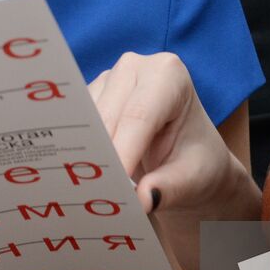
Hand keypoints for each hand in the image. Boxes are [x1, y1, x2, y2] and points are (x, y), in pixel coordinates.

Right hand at [90, 52, 256, 218]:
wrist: (189, 159)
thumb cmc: (197, 162)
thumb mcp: (193, 178)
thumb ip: (169, 188)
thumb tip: (142, 200)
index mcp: (169, 74)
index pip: (139, 115)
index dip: (122, 151)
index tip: (110, 189)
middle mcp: (134, 68)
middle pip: (106, 117)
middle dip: (99, 159)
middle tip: (94, 200)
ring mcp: (108, 80)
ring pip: (84, 123)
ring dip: (84, 158)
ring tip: (89, 195)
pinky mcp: (89, 98)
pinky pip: (73, 128)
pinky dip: (76, 154)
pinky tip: (80, 180)